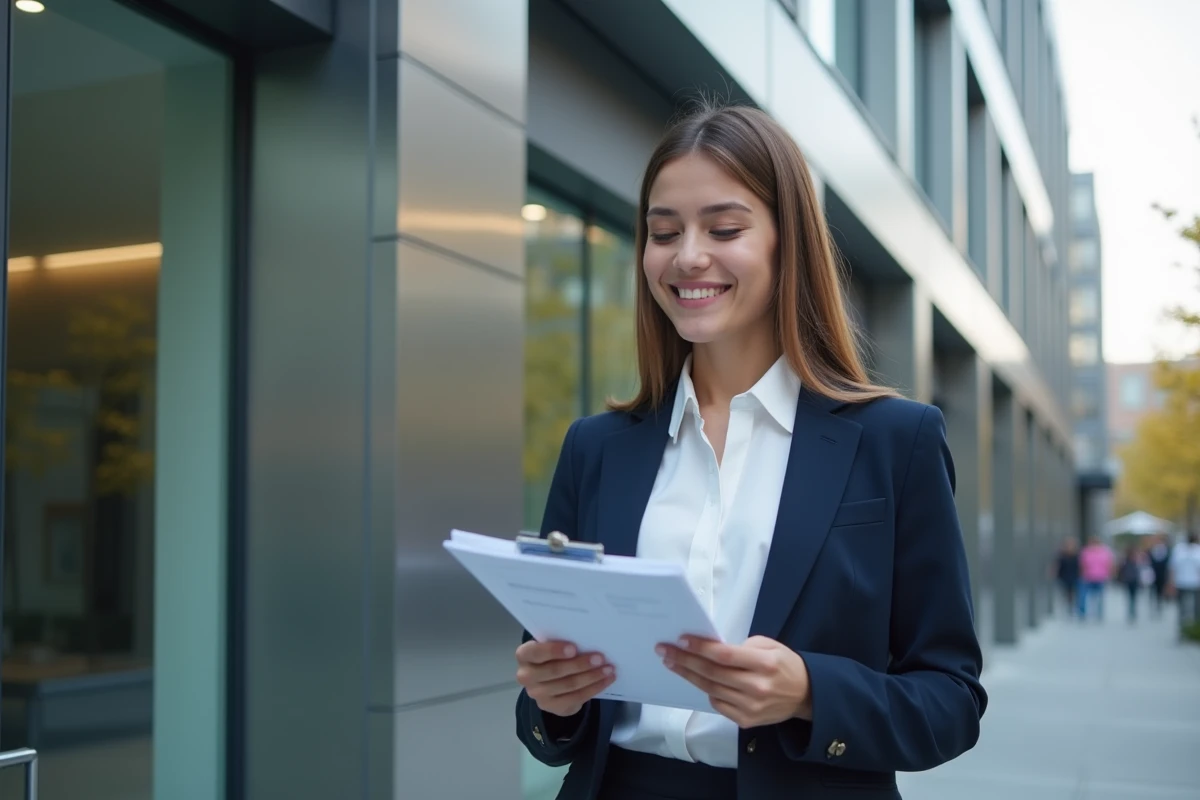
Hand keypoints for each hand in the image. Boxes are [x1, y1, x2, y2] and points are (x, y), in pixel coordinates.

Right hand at [515, 640, 615, 717]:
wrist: (549, 681)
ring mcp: (538, 694)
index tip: (574, 647)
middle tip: (600, 658)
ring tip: (608, 668)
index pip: (535, 652)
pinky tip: (606, 680)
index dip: (554, 650)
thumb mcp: (551, 646)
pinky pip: (576, 697)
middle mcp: (526, 676)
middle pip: (555, 670)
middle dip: (580, 664)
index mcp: (524, 655)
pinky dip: (594, 688)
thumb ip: (561, 642)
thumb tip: (587, 639)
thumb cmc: (552, 655)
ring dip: (592, 676)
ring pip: (569, 685)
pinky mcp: (552, 707)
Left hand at [658, 635, 811, 727]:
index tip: (681, 640)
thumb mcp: (770, 646)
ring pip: (711, 689)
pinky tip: (697, 679)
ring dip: (688, 675)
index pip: (725, 655)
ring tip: (672, 663)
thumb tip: (712, 648)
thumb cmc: (785, 666)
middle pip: (713, 673)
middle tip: (665, 650)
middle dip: (685, 660)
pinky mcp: (746, 721)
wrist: (805, 696)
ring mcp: (751, 707)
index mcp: (765, 664)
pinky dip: (706, 691)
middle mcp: (757, 687)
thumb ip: (742, 646)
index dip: (701, 648)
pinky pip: (718, 704)